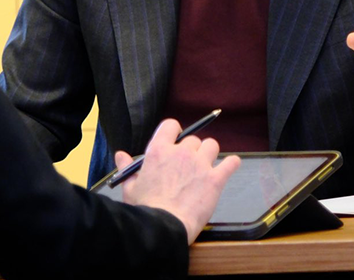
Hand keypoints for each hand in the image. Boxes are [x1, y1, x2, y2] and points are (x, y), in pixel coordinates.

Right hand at [115, 119, 240, 243]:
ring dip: (209, 154)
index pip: (170, 125)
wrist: (163, 227)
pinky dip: (232, 163)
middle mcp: (181, 152)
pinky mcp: (215, 179)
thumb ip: (128, 168)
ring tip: (206, 166)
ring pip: (212, 145)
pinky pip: (231, 163)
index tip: (175, 140)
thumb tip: (121, 156)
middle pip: (192, 139)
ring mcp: (200, 164)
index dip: (174, 132)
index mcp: (159, 150)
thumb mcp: (130, 187)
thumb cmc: (145, 209)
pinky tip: (231, 165)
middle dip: (191, 150)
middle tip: (188, 166)